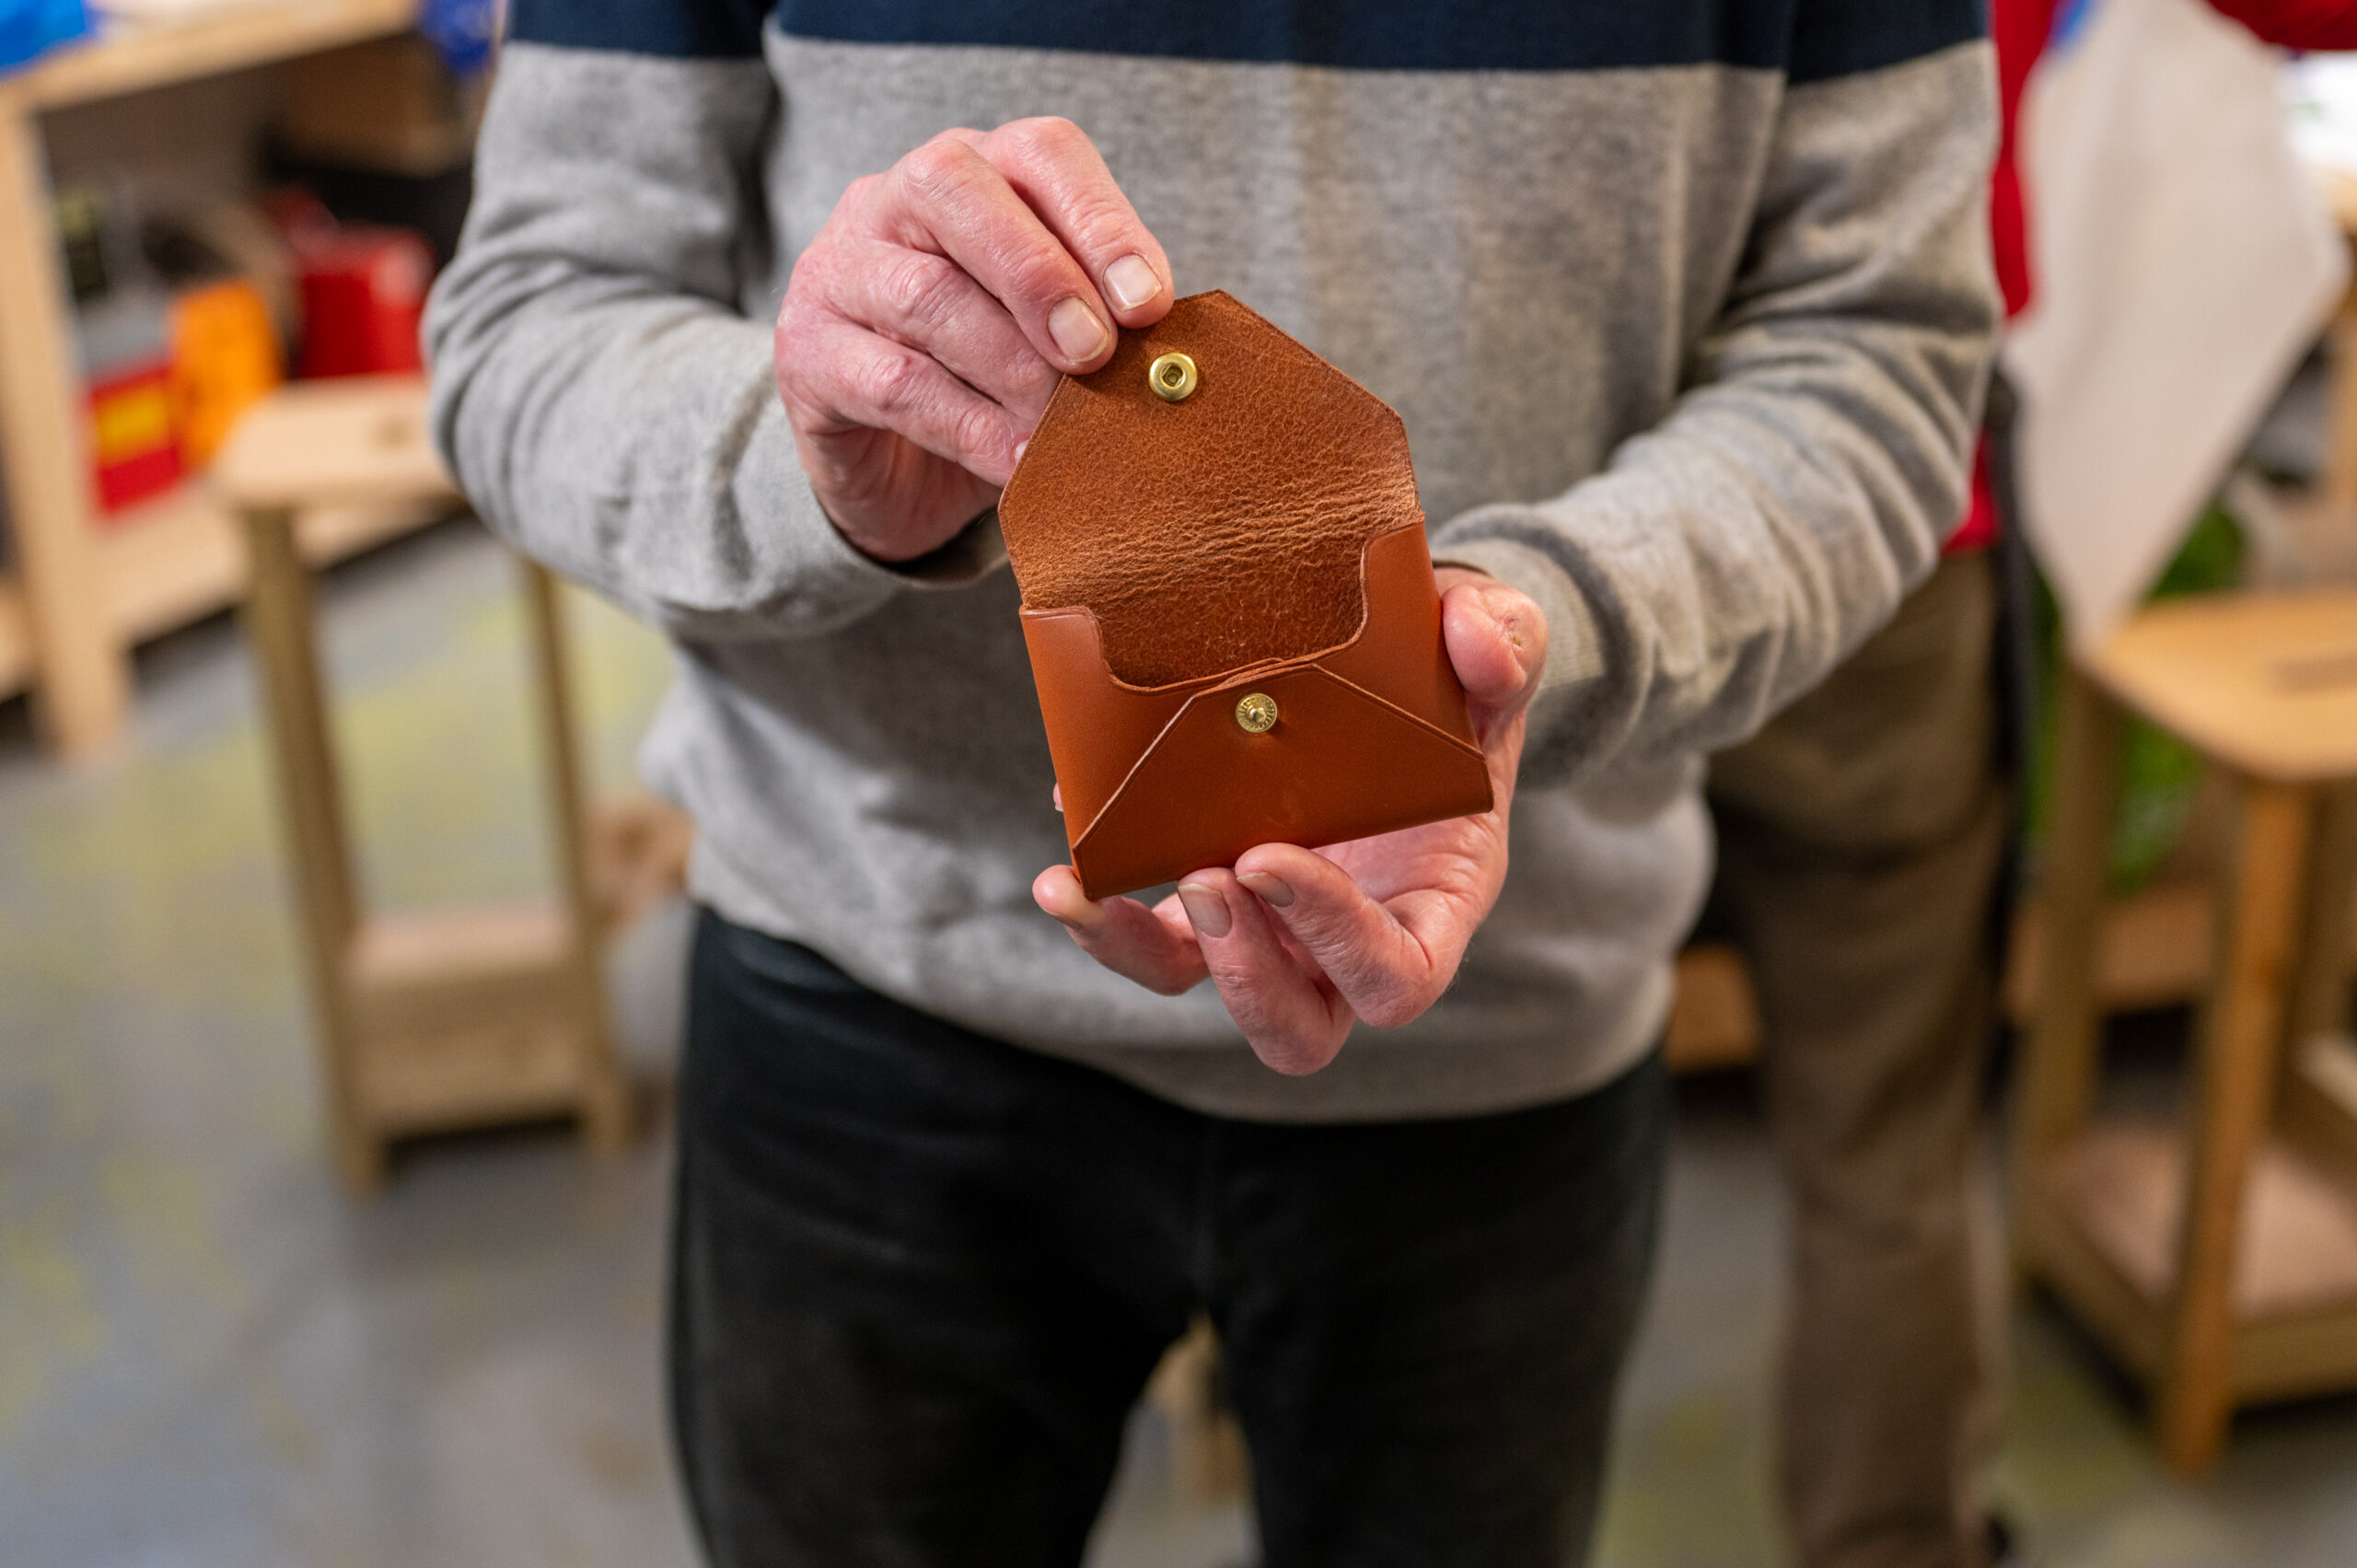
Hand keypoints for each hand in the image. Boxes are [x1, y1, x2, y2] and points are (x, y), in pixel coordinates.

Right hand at [774, 118, 1173, 562]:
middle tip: (1096, 354)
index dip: (1100, 221)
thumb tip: (1169, 355)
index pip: (1039, 153)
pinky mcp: (806, 353)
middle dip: (1039, 274)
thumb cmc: (993, 380)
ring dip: (1011, 365)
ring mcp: (838, 269)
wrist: (895, 468)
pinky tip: (1021, 461)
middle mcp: (894, 200)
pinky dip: (971, 427)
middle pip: (955, 190)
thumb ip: (1101, 321)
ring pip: (923, 292)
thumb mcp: (1052, 337)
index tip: (1150, 304)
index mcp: (976, 171)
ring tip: (1066, 425)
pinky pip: (894, 382)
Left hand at [1033, 570, 1545, 1074]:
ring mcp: (1269, 928)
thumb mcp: (1499, 645)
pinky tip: (1065, 860)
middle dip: (1242, 973)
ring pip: (1197, 988)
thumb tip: (1477, 639)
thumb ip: (1508, 640)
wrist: (1395, 669)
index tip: (1269, 855)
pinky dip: (1101, 910)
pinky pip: (1149, 937)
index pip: (1397, 976)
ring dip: (1135, 950)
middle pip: (1296, 1030)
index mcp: (1434, 902)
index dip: (1336, 938)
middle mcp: (1348, 940)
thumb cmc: (1453, 676)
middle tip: (1203, 877)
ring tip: (1083, 883)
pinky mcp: (1207, 896)